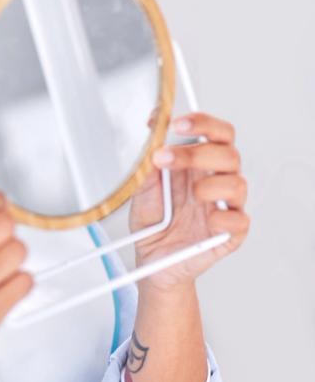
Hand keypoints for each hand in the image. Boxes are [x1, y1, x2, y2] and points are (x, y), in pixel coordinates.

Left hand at [130, 112, 249, 291]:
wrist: (151, 258)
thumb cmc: (153, 220)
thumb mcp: (141, 189)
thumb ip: (147, 165)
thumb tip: (150, 140)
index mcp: (199, 164)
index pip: (215, 133)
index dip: (202, 122)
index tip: (177, 123)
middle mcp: (216, 181)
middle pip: (228, 153)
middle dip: (197, 152)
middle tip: (165, 157)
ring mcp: (225, 206)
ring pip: (238, 183)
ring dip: (211, 184)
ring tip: (189, 193)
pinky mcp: (231, 233)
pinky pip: (239, 220)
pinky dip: (223, 218)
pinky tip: (206, 221)